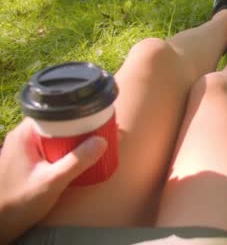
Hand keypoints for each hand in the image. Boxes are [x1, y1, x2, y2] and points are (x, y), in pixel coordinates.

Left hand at [0, 118, 106, 242]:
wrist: (2, 224)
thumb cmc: (20, 202)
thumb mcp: (52, 182)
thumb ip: (76, 162)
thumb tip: (102, 141)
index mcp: (24, 135)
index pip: (54, 113)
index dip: (77, 113)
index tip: (98, 115)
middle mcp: (23, 138)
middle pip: (58, 123)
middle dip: (81, 126)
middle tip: (105, 129)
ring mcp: (26, 149)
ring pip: (57, 136)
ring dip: (77, 139)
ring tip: (99, 141)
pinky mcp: (30, 161)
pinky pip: (53, 148)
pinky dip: (69, 150)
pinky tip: (83, 157)